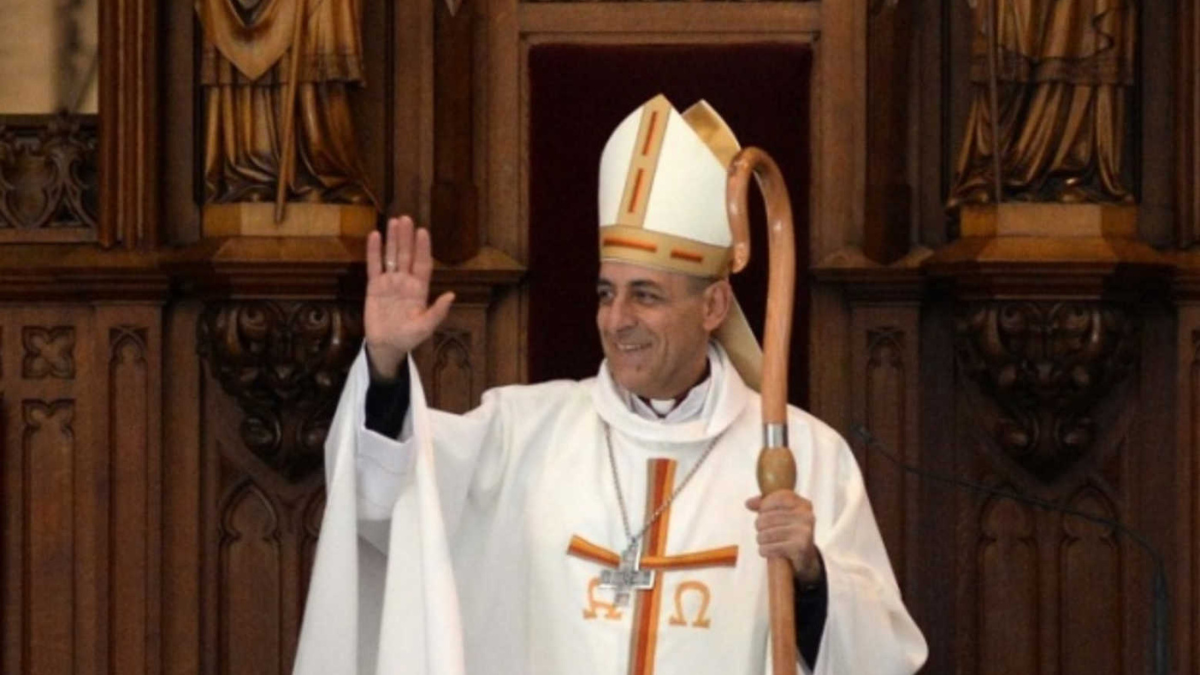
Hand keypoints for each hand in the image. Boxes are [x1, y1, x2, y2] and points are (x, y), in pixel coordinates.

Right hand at [364, 216, 454, 378]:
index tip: (423, 232)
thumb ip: (437, 311)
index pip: (422, 264)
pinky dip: (374, 251)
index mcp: (420, 289)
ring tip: (394, 221)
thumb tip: (452, 295)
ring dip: (393, 239)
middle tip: (406, 218)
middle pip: (407, 255)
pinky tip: (375, 236)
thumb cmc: (409, 337)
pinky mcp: (374, 287)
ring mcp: (390, 282)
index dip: (423, 248)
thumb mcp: (426, 327)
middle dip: (407, 237)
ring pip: (391, 256)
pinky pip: (374, 266)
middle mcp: (405, 281)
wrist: (387, 346)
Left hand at [745, 491, 822, 583]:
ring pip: (766, 533)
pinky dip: (764, 550)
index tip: (762, 513)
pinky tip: (765, 551)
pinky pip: (771, 547)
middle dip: (759, 525)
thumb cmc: (790, 533)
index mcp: (804, 505)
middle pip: (767, 517)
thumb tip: (748, 503)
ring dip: (760, 539)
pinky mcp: (799, 548)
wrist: (806, 559)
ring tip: (763, 541)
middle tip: (762, 531)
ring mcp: (804, 532)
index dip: (764, 506)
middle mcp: (807, 516)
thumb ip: (765, 505)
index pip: (777, 498)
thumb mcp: (782, 515)